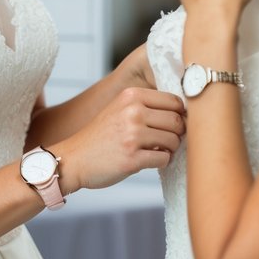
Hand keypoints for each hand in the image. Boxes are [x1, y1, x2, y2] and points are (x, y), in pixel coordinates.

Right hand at [61, 86, 184, 190]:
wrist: (73, 159)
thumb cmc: (101, 136)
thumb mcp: (119, 110)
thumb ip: (146, 106)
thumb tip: (184, 113)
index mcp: (131, 96)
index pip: (174, 101)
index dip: (179, 115)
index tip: (171, 124)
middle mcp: (132, 112)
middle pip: (177, 121)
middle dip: (176, 134)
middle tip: (165, 141)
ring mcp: (132, 135)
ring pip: (174, 141)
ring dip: (169, 149)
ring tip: (155, 150)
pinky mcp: (132, 158)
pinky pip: (164, 159)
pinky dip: (161, 162)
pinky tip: (148, 160)